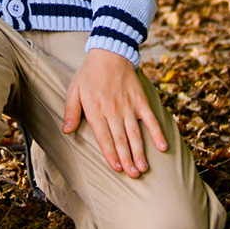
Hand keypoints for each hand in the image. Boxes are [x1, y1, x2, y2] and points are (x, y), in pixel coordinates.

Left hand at [63, 49, 167, 177]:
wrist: (109, 53)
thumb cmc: (89, 74)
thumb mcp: (74, 90)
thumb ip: (71, 111)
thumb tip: (66, 131)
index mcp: (96, 109)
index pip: (103, 136)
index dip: (110, 153)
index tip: (116, 168)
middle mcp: (113, 110)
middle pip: (121, 139)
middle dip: (127, 159)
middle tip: (133, 175)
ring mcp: (129, 106)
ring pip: (135, 133)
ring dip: (140, 152)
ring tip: (143, 168)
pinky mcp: (141, 100)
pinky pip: (150, 119)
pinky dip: (157, 133)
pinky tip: (163, 147)